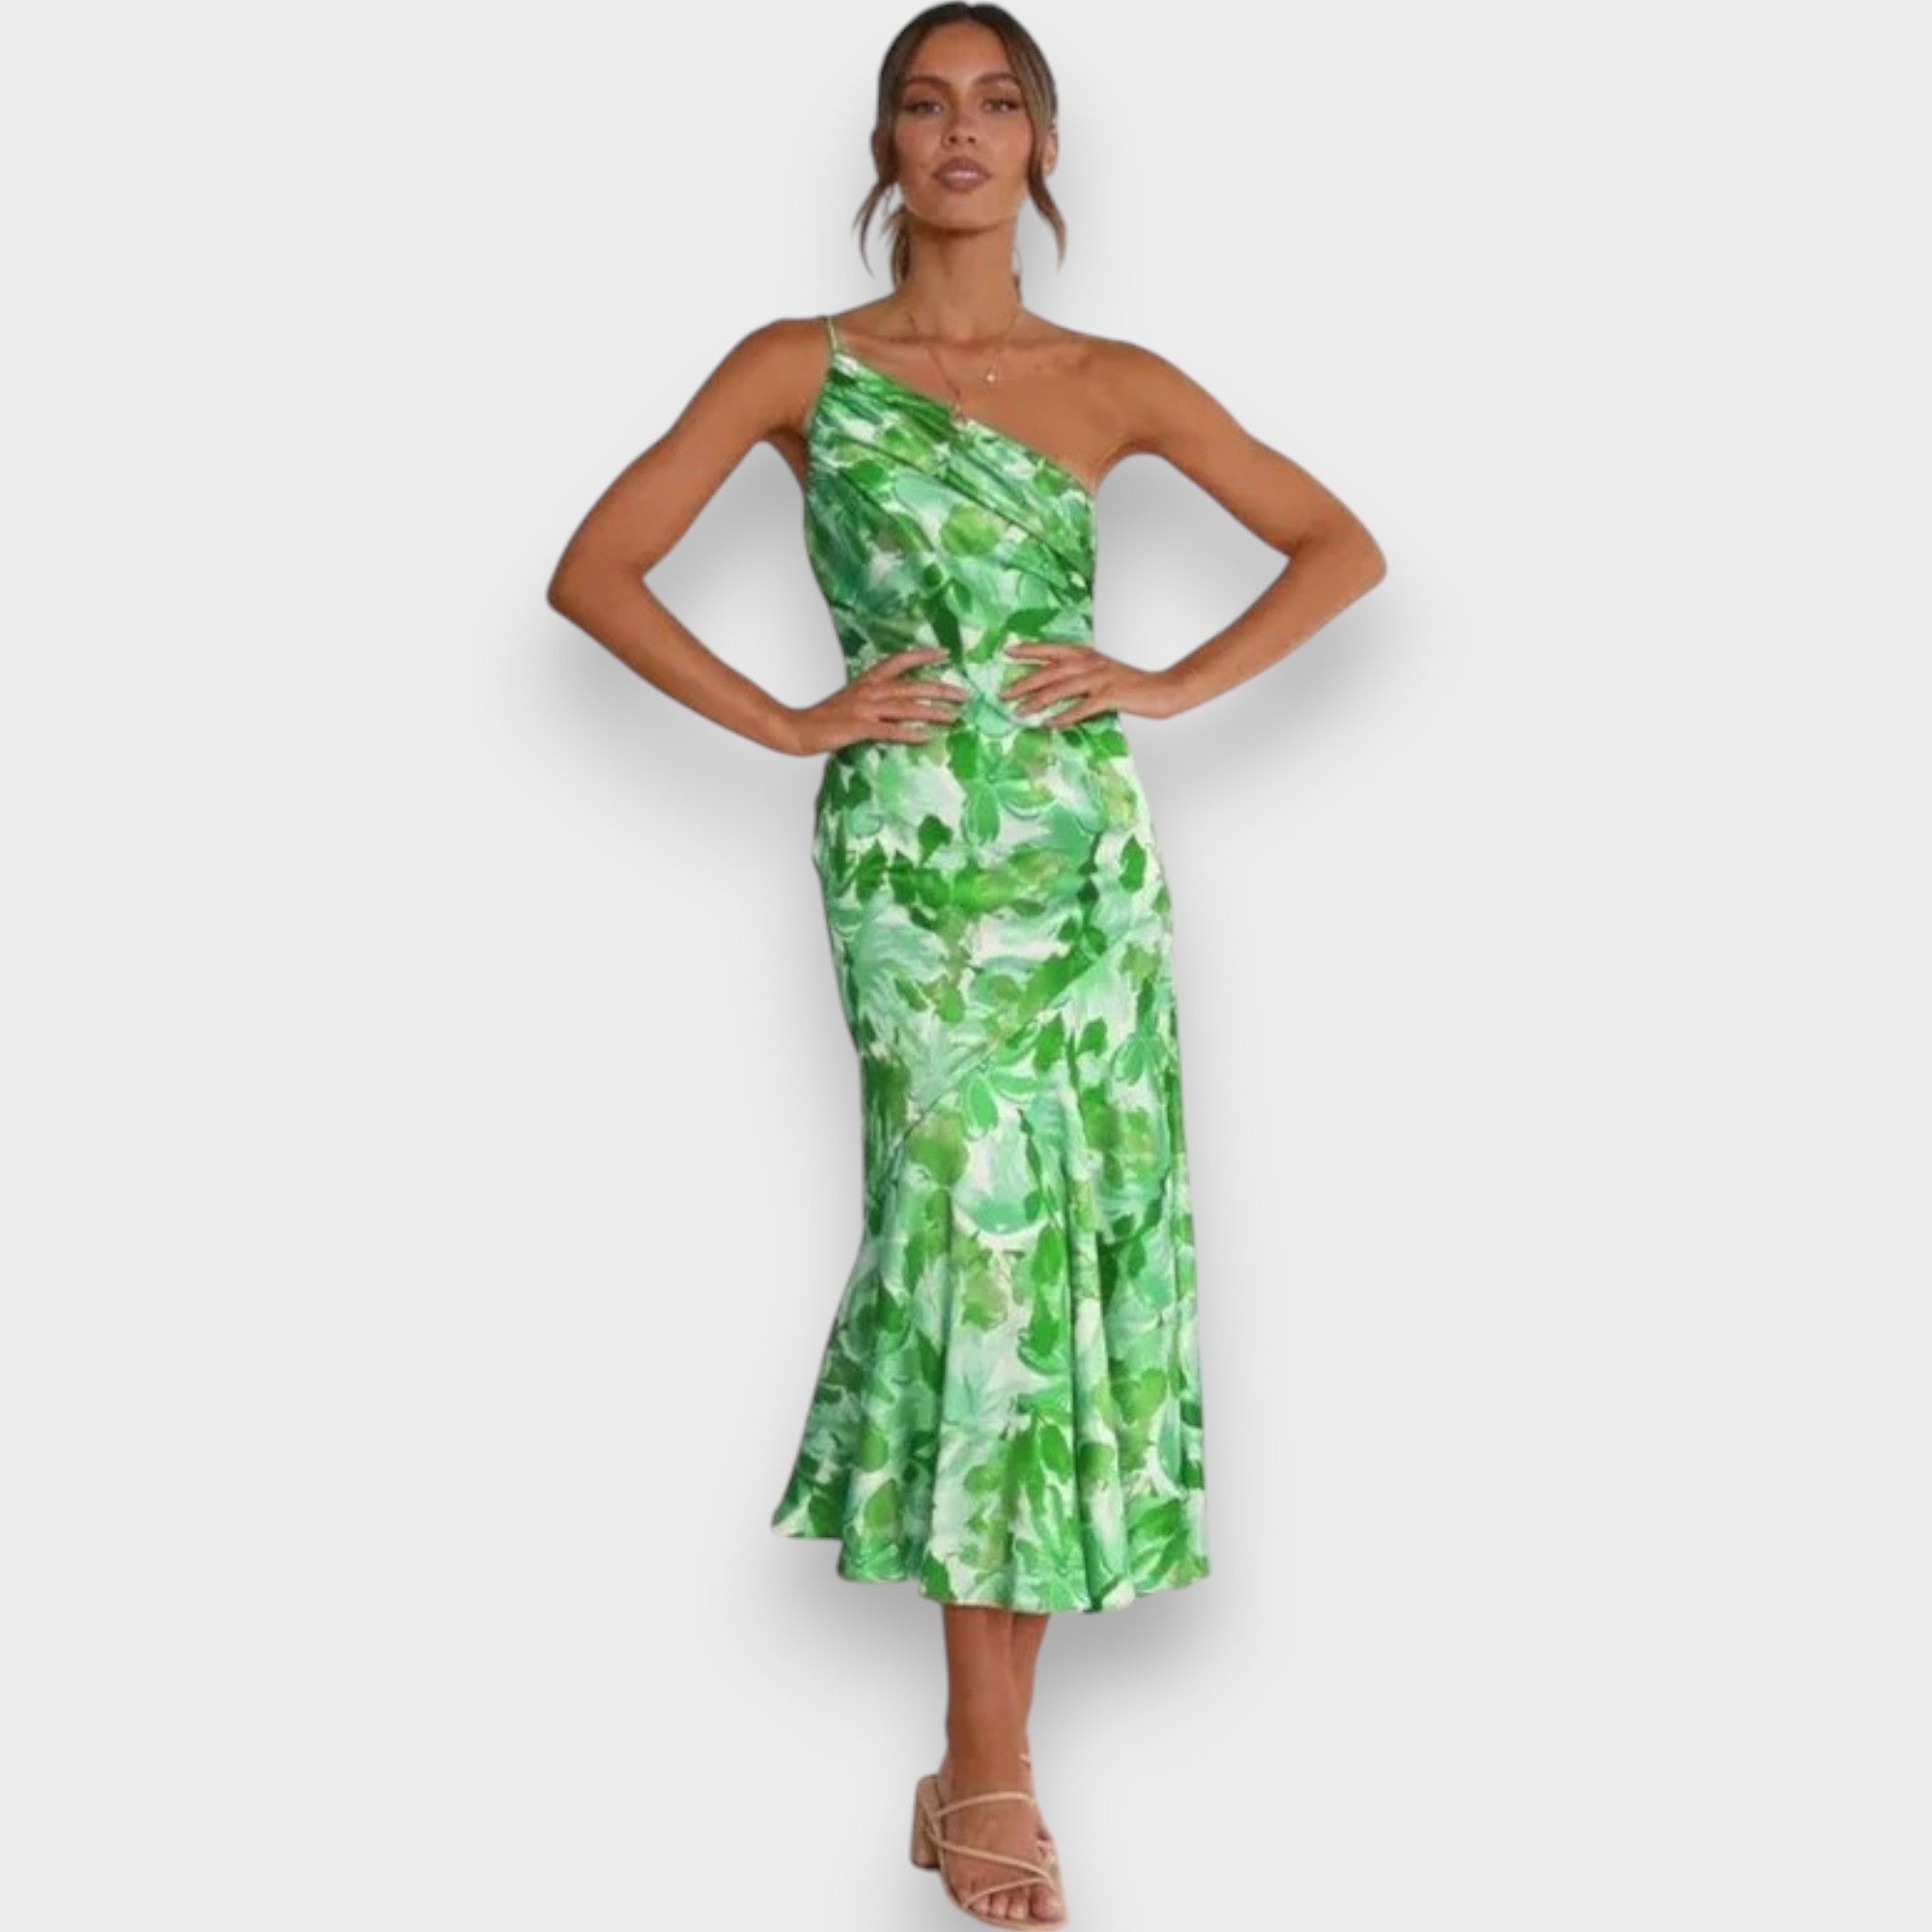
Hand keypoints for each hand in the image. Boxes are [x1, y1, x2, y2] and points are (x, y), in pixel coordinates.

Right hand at [784, 647, 970, 755]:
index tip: (945, 654)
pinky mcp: (859, 728)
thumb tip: (901, 702)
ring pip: (906, 707)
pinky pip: (889, 731)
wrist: (798, 728)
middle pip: (912, 685)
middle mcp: (869, 691)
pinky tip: (926, 737)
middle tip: (964, 694)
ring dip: (933, 712)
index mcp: (868, 680)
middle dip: (940, 688)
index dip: (923, 655)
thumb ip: (876, 697)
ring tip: (954, 716)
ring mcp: (864, 709)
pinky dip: (909, 733)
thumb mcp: (853, 699)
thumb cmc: (826, 717)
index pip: (899, 660)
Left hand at [1002, 640, 1184, 725]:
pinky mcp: (1111, 696)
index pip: (1052, 649)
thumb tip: (1054, 685)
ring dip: (1038, 701)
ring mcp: (1101, 679)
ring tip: (1019, 712)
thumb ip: (1080, 674)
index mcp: (1087, 655)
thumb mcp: (1102, 672)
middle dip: (1024, 681)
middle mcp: (1091, 663)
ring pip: (1061, 688)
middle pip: (1050, 670)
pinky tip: (1049, 724)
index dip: (1029, 650)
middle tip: (1003, 693)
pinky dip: (1065, 716)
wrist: (1164, 688)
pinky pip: (1082, 707)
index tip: (1006, 651)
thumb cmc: (1132, 684)